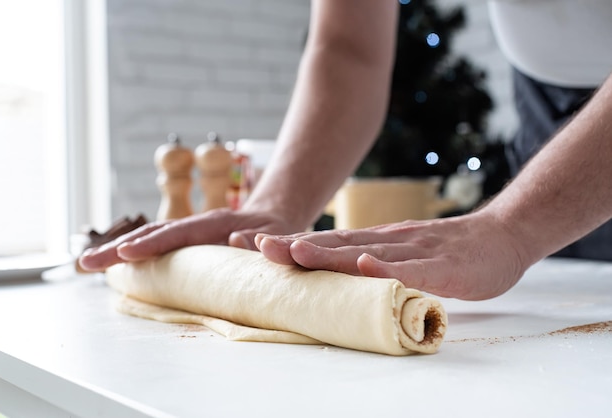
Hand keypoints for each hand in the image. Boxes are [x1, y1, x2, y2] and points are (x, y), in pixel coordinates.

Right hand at [78, 208, 296, 271]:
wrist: (275, 215)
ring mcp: (189, 230)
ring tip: (87, 264)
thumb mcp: (279, 234)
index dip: (152, 244)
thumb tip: (237, 239)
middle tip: (85, 263)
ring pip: (149, 238)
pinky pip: (156, 244)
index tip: (124, 255)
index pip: (179, 232)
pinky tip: (113, 265)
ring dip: (118, 251)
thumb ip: (261, 239)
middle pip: (153, 233)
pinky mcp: (186, 239)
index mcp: (217, 222)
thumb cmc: (278, 230)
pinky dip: (133, 253)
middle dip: (118, 248)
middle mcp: (198, 224)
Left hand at [255, 211, 530, 300]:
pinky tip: (365, 266)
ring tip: (295, 251)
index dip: (292, 245)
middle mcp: (388, 241)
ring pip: (365, 253)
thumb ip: (375, 262)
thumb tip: (340, 272)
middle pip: (336, 245)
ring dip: (329, 253)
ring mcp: (414, 251)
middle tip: (256, 246)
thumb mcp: (404, 256)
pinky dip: (387, 267)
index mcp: (377, 242)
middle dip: (295, 246)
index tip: (255, 247)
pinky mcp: (440, 266)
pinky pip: (411, 268)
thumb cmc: (450, 252)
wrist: (501, 236)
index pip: (328, 244)